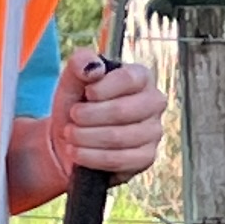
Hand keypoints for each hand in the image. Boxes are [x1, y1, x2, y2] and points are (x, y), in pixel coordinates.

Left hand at [57, 53, 164, 177]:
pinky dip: (92, 157)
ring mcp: (153, 131)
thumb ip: (80, 63)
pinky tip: (77, 152)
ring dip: (86, 137)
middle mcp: (154, 103)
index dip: (103, 88)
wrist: (72, 140)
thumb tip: (94, 67)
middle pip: (123, 111)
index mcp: (141, 77)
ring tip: (70, 135)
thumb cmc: (78, 104)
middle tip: (72, 117)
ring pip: (119, 138)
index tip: (86, 94)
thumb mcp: (72, 80)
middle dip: (89, 116)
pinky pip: (120, 160)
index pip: (130, 79)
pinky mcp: (146, 157)